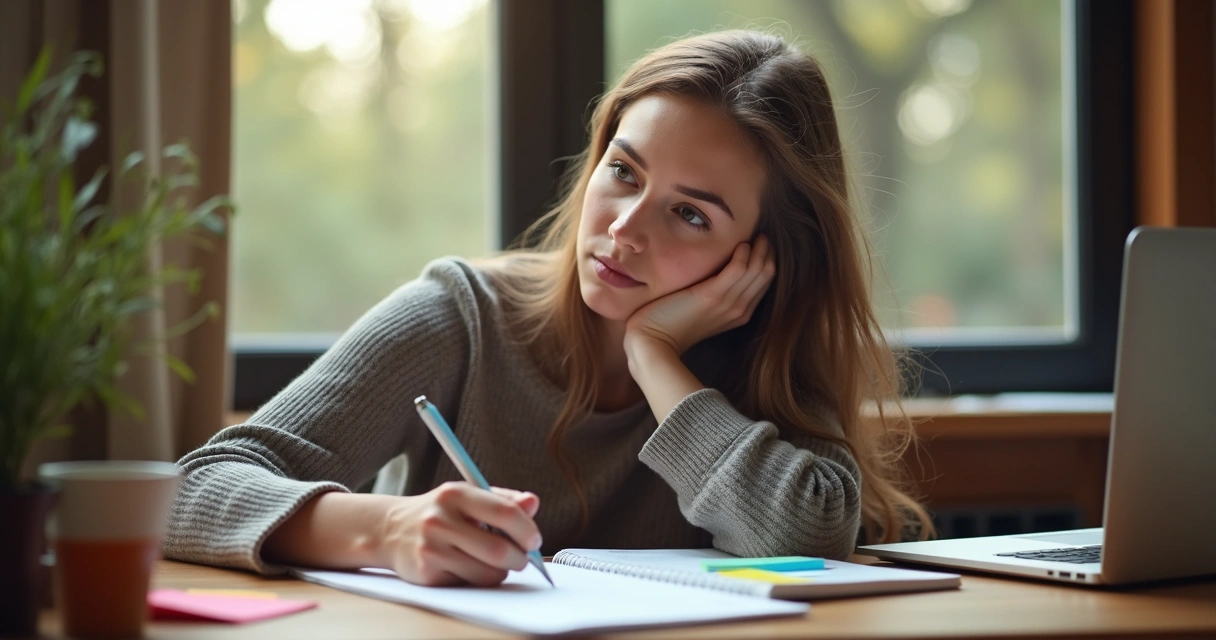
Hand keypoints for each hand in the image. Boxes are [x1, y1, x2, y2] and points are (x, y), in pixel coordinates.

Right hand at [377, 482, 541, 586]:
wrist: (391, 530)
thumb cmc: (440, 512)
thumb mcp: (469, 496)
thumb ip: (504, 500)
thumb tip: (533, 503)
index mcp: (456, 493)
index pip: (505, 513)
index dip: (527, 530)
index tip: (534, 540)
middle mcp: (441, 519)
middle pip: (499, 550)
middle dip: (519, 558)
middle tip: (521, 558)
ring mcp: (432, 547)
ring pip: (487, 573)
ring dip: (500, 572)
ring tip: (494, 563)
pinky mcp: (427, 572)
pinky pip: (469, 584)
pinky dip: (478, 579)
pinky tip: (468, 566)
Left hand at [625, 235, 775, 355]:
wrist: (652, 341)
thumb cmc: (670, 323)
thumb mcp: (701, 309)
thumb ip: (715, 293)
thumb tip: (718, 268)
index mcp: (739, 314)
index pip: (764, 282)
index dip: (766, 260)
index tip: (761, 243)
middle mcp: (739, 310)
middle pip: (766, 274)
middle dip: (767, 251)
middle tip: (761, 233)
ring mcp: (727, 303)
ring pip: (758, 270)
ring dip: (759, 249)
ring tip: (755, 233)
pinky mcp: (711, 295)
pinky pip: (738, 269)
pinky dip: (743, 254)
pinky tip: (739, 244)